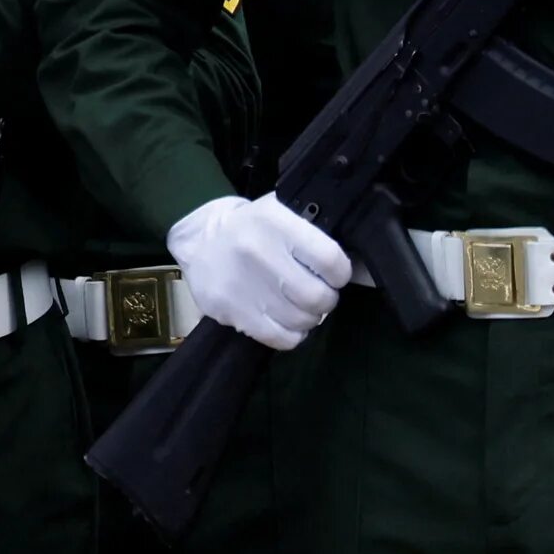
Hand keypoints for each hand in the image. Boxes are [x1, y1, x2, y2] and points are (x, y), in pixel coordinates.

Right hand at [168, 193, 346, 349]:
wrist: (200, 240)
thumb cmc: (253, 227)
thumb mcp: (282, 214)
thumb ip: (314, 235)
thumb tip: (354, 269)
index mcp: (275, 222)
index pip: (331, 260)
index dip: (340, 273)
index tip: (333, 274)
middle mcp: (258, 252)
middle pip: (318, 297)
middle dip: (326, 299)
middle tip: (317, 292)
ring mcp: (243, 286)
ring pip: (302, 321)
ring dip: (309, 317)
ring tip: (298, 304)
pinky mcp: (232, 312)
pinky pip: (282, 339)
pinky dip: (292, 334)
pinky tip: (285, 319)